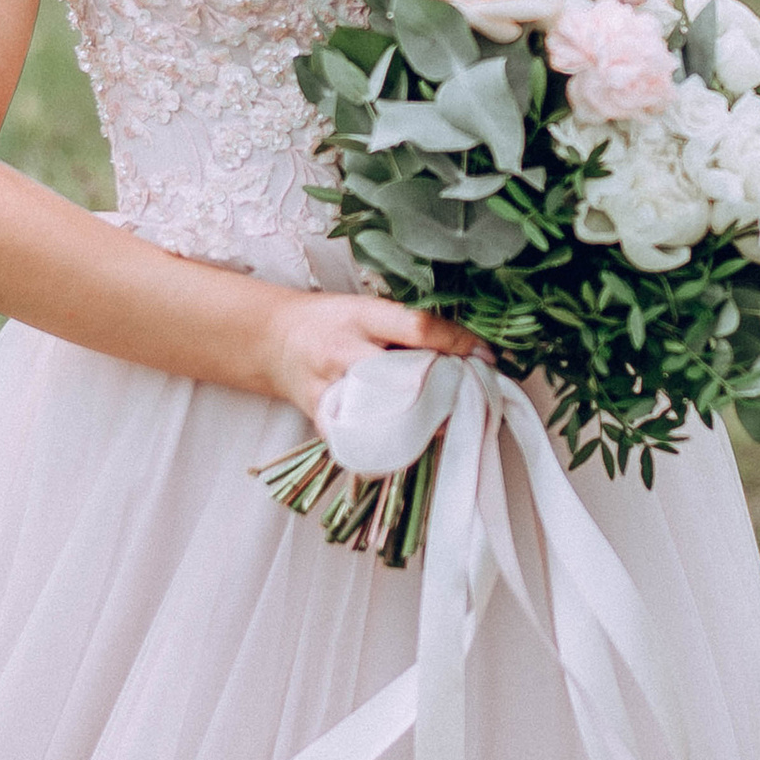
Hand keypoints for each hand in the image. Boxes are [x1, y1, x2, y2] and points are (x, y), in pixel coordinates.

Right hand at [261, 289, 483, 429]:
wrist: (272, 339)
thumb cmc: (330, 321)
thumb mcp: (366, 309)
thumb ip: (406, 328)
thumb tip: (464, 351)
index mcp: (361, 316)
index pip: (417, 327)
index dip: (457, 342)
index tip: (486, 357)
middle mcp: (345, 350)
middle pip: (404, 374)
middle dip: (443, 390)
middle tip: (472, 398)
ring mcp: (330, 387)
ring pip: (385, 412)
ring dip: (422, 423)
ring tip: (447, 425)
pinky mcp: (321, 417)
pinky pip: (358, 441)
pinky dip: (385, 451)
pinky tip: (408, 449)